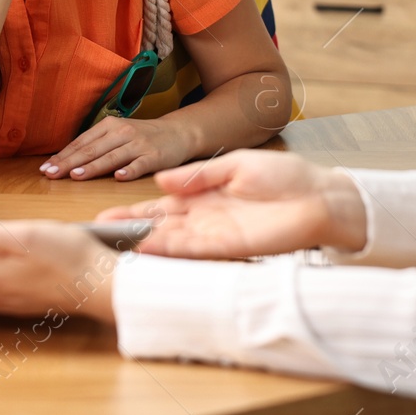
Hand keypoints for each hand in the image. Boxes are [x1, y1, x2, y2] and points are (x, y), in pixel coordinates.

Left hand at [41, 115, 195, 181]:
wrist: (178, 132)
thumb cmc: (142, 137)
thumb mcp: (118, 135)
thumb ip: (97, 145)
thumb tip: (67, 160)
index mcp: (109, 126)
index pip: (81, 142)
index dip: (63, 156)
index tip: (45, 168)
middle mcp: (122, 133)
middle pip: (92, 149)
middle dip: (69, 163)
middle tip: (51, 174)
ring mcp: (139, 144)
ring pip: (112, 157)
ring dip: (93, 166)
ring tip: (76, 176)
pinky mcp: (155, 156)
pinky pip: (140, 164)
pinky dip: (130, 170)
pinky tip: (119, 177)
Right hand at [95, 149, 366, 258]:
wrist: (320, 197)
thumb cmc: (285, 177)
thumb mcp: (236, 165)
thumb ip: (199, 173)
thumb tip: (162, 178)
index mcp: (204, 197)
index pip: (161, 206)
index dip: (134, 211)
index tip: (105, 216)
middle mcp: (204, 220)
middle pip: (158, 227)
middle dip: (128, 230)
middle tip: (95, 233)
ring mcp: (215, 236)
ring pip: (169, 242)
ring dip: (142, 243)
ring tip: (111, 243)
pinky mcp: (229, 248)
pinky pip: (192, 250)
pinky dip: (168, 249)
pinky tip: (146, 247)